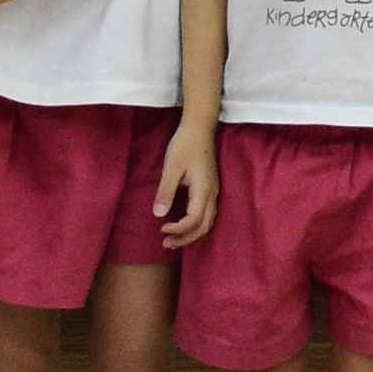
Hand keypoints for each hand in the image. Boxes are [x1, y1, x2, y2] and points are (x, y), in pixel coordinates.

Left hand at [153, 121, 219, 248]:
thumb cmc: (184, 145)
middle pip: (204, 226)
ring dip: (191, 233)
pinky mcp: (211, 188)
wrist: (199, 128)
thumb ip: (166, 191)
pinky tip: (182, 224)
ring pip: (207, 222)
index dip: (178, 229)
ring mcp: (213, 192)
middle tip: (166, 243)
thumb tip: (158, 215)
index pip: (193, 220)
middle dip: (185, 238)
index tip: (161, 228)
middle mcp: (212, 194)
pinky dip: (195, 224)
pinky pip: (207, 214)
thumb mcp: (172, 168)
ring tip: (173, 238)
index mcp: (203, 190)